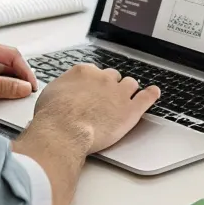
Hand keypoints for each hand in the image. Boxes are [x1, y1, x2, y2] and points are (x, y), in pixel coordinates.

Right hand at [31, 63, 159, 153]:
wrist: (64, 131)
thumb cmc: (53, 117)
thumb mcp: (50, 95)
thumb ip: (62, 90)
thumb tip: (61, 95)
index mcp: (84, 72)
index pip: (95, 73)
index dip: (94, 84)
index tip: (93, 91)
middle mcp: (103, 78)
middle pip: (113, 77)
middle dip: (111, 87)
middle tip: (107, 100)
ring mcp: (119, 93)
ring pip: (130, 84)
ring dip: (128, 91)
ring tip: (126, 99)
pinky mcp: (130, 109)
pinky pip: (146, 97)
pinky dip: (151, 94)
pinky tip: (153, 93)